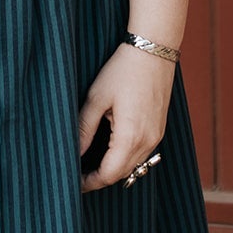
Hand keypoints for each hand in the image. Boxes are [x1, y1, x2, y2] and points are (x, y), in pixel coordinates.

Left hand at [77, 43, 174, 192]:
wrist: (154, 50)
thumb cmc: (123, 70)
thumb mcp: (96, 98)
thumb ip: (84, 128)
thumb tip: (73, 153)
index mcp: (130, 137)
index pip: (108, 174)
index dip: (89, 182)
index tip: (73, 182)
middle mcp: (148, 142)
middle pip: (121, 174)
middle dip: (99, 178)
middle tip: (77, 175)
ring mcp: (156, 137)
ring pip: (133, 166)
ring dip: (112, 169)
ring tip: (89, 165)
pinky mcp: (159, 129)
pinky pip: (141, 154)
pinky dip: (124, 158)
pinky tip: (109, 151)